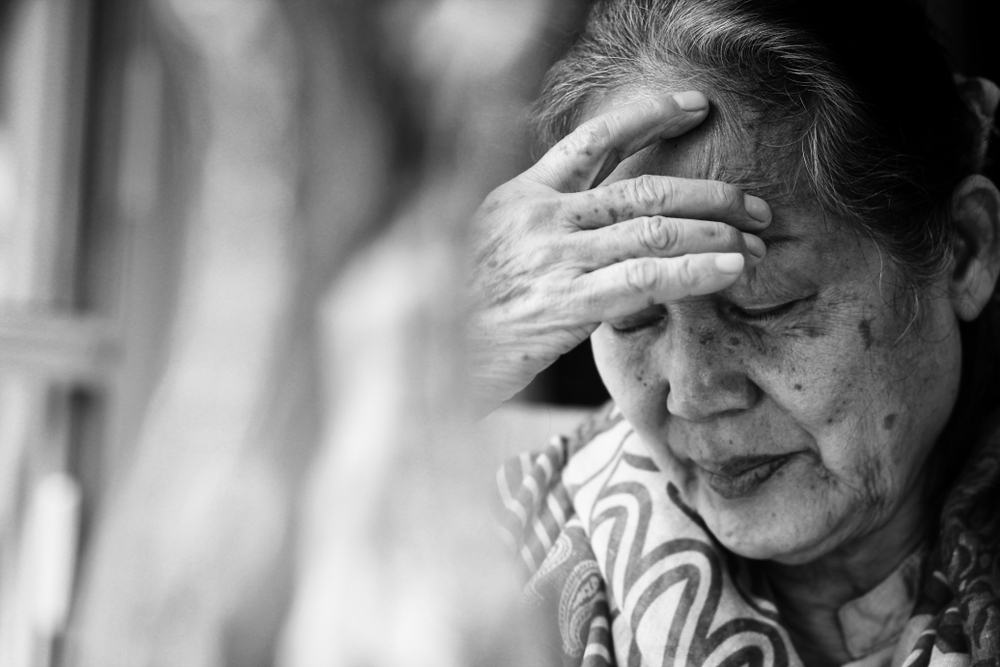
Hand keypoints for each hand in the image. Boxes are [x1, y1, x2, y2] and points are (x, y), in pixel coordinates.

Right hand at [467, 91, 771, 414]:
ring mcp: (554, 257)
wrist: (420, 362)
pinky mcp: (566, 302)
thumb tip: (590, 224)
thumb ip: (534, 226)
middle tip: (753, 202)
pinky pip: (646, 279)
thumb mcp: (484, 248)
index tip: (694, 106)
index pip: (594, 139)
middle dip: (708, 191)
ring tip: (756, 240)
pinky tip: (731, 269)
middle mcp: (541, 216)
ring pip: (654, 230)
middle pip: (643, 187)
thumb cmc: (456, 313)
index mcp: (521, 195)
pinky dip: (696, 271)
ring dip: (715, 231)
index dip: (650, 115)